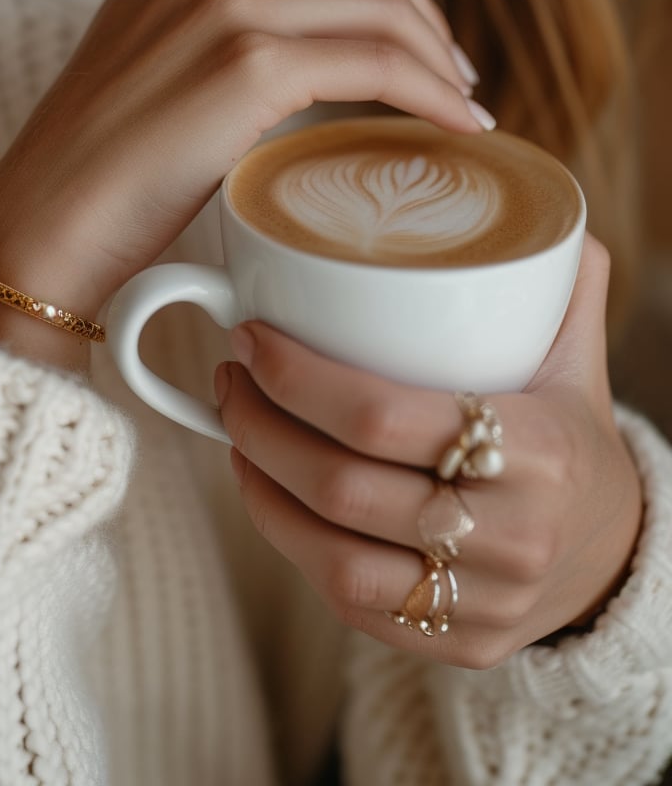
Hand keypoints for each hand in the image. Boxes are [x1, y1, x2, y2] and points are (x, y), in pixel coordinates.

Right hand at [0, 0, 486, 349]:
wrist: (39, 221)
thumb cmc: (93, 167)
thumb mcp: (146, 61)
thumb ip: (207, 28)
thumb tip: (296, 48)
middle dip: (421, 2)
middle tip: (449, 62)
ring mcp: (224, 4)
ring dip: (440, 51)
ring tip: (461, 100)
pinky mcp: (247, 64)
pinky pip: (379, 61)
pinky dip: (434, 92)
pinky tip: (459, 125)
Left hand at [215, 234, 642, 667]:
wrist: (615, 553)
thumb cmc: (571, 435)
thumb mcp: (575, 357)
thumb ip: (552, 279)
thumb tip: (523, 198)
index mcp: (537, 449)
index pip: (382, 416)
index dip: (296, 377)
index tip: (253, 335)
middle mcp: (512, 536)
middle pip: (343, 489)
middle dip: (260, 427)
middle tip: (230, 376)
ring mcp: (485, 602)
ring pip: (335, 561)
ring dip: (262, 492)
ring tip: (234, 434)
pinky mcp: (460, 647)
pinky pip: (353, 608)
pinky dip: (294, 549)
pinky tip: (270, 497)